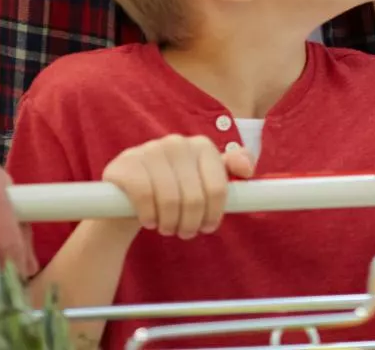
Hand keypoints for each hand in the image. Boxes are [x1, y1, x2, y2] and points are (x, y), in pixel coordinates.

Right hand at [102, 135, 255, 239]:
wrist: (128, 194)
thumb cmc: (174, 189)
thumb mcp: (204, 180)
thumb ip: (230, 172)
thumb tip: (248, 170)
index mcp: (202, 145)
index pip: (218, 188)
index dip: (215, 213)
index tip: (208, 226)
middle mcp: (177, 142)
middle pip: (195, 198)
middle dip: (192, 223)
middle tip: (186, 232)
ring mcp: (150, 150)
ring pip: (171, 200)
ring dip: (171, 224)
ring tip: (169, 229)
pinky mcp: (127, 164)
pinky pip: (146, 198)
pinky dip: (150, 216)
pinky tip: (150, 221)